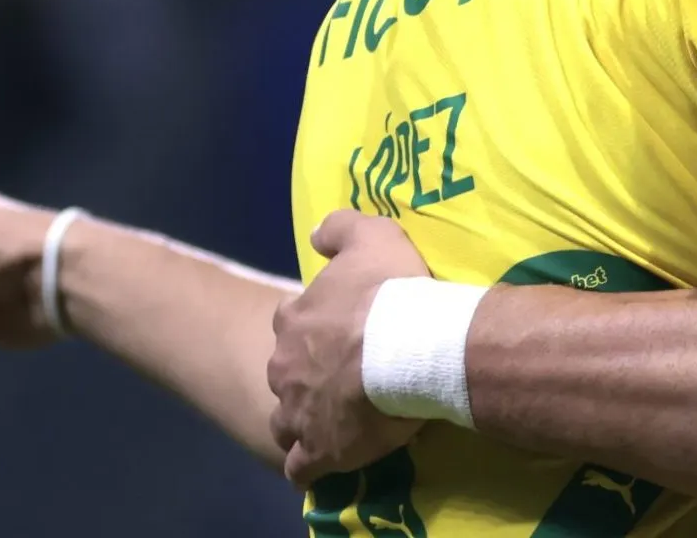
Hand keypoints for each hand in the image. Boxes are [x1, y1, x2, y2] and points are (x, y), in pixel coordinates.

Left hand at [268, 211, 431, 486]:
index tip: (342, 332)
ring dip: (303, 421)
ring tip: (336, 421)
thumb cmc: (393, 291)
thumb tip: (315, 235)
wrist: (412, 344)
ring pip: (285, 421)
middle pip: (285, 372)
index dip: (315, 328)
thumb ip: (339, 229)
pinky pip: (301, 468)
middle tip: (345, 376)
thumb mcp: (372, 236)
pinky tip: (330, 460)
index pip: (291, 322)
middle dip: (306, 375)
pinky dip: (311, 465)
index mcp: (295, 318)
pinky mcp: (317, 449)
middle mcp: (284, 364)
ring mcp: (296, 410)